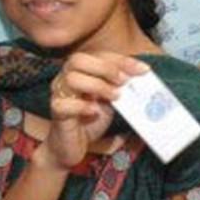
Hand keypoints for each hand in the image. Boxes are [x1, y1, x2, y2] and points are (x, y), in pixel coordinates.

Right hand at [42, 52, 148, 170]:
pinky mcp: (56, 113)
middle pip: (78, 60)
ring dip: (97, 86)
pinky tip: (94, 112)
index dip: (122, 60)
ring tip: (114, 97)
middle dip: (106, 68)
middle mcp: (66, 78)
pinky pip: (62, 104)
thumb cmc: (91, 117)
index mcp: (81, 70)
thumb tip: (142, 76)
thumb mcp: (111, 98)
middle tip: (124, 82)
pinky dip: (81, 106)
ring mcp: (59, 94)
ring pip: (71, 79)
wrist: (72, 144)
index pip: (99, 55)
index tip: (143, 70)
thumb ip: (121, 85)